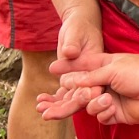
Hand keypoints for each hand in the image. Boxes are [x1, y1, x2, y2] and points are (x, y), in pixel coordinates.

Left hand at [34, 4, 112, 120]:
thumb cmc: (79, 26)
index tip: (67, 104)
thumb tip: (69, 52)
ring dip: (56, 106)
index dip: (82, 97)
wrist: (76, 24)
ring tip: (40, 108)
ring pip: (70, 99)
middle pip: (80, 98)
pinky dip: (52, 99)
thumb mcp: (76, 32)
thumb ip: (73, 43)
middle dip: (65, 108)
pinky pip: (62, 94)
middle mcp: (91, 78)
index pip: (93, 87)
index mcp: (98, 68)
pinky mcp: (71, 81)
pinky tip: (40, 102)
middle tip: (48, 114)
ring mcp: (81, 81)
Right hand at [42, 52, 138, 125]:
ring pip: (87, 107)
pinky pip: (100, 117)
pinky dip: (103, 112)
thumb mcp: (110, 69)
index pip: (80, 70)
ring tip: (105, 98)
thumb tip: (67, 80)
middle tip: (44, 107)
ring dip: (93, 104)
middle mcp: (104, 84)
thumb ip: (88, 77)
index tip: (52, 69)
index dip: (66, 70)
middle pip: (78, 93)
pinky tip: (112, 107)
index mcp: (103, 68)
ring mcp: (109, 100)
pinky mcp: (116, 114)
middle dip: (63, 100)